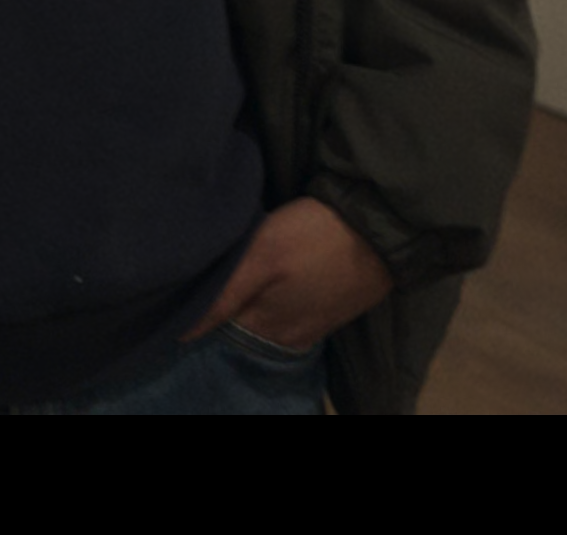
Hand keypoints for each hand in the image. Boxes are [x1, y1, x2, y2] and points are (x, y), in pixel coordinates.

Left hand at [184, 197, 396, 352]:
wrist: (383, 227)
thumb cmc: (315, 235)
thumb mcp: (263, 254)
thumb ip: (224, 294)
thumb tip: (183, 332)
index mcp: (263, 328)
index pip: (216, 328)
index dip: (199, 310)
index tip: (186, 289)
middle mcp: (284, 338)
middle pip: (242, 327)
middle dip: (227, 309)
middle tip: (214, 276)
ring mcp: (311, 328)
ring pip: (267, 323)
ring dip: (254, 307)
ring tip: (245, 279)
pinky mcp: (331, 313)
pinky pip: (293, 316)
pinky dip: (279, 304)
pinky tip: (277, 284)